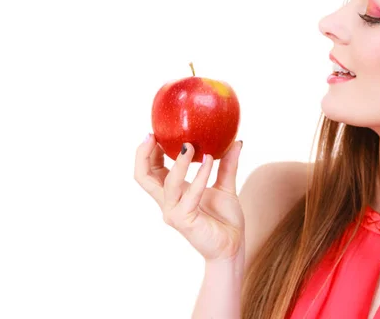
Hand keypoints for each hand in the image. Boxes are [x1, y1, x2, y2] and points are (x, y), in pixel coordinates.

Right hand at [134, 134, 244, 260]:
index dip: (146, 152)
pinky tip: (210, 161)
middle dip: (143, 155)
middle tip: (154, 135)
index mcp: (173, 194)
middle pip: (143, 177)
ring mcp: (174, 213)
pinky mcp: (185, 221)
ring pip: (167, 183)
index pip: (149, 171)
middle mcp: (168, 203)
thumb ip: (227, 164)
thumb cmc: (225, 219)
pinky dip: (200, 175)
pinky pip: (190, 194)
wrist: (233, 246)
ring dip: (180, 162)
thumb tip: (237, 141)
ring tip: (191, 146)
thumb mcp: (225, 186)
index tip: (155, 133)